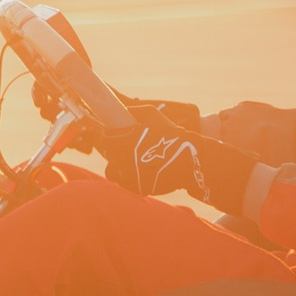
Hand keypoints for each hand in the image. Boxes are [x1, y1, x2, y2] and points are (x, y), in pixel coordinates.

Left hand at [99, 106, 254, 210]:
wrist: (190, 160)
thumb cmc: (171, 134)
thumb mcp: (153, 115)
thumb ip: (133, 111)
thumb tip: (117, 108)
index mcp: (128, 139)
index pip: (105, 139)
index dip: (107, 136)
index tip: (112, 135)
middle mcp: (127, 158)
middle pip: (108, 155)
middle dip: (114, 150)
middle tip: (125, 147)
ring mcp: (132, 175)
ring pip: (112, 171)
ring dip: (118, 165)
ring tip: (130, 160)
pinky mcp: (138, 188)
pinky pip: (124, 183)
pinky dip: (129, 177)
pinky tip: (139, 170)